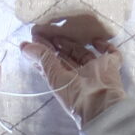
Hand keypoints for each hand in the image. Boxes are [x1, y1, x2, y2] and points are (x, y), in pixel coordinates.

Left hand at [22, 14, 124, 128]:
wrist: (101, 103)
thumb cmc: (75, 94)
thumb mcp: (54, 76)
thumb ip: (42, 59)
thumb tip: (23, 46)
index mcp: (63, 82)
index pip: (50, 65)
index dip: (41, 53)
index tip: (32, 39)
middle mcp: (78, 76)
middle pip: (66, 57)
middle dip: (55, 45)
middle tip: (44, 30)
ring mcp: (95, 70)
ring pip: (83, 53)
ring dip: (73, 43)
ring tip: (61, 31)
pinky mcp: (111, 65)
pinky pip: (110, 53)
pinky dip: (104, 45)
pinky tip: (95, 39)